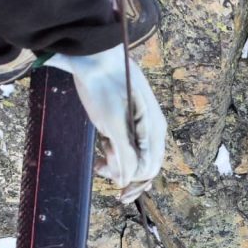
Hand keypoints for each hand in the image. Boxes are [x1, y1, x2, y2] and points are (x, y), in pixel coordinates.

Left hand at [46, 44, 165, 202]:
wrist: (94, 56)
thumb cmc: (104, 88)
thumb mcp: (112, 124)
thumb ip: (124, 154)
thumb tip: (127, 181)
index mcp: (154, 131)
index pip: (150, 169)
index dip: (134, 184)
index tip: (117, 191)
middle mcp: (152, 131)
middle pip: (145, 165)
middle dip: (125, 173)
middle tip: (101, 166)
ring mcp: (142, 125)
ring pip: (135, 157)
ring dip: (118, 161)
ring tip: (101, 151)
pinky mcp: (129, 121)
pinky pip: (127, 145)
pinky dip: (115, 151)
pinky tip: (103, 145)